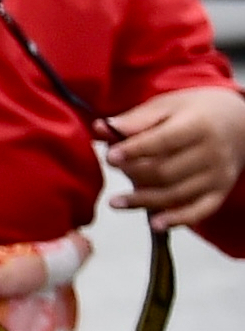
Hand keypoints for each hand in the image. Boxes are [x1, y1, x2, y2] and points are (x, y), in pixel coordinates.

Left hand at [104, 82, 244, 227]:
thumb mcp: (166, 107)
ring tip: (115, 202)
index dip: (134, 150)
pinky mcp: (219, 192)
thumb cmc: (194, 112)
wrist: (240, 122)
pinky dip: (176, 220)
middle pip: (165, 171)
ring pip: (175, 194)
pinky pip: (198, 211)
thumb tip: (99, 128)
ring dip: (143, 201)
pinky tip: (154, 224)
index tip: (110, 156)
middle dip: (134, 174)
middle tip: (115, 170)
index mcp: (197, 125)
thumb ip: (134, 120)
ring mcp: (217, 174)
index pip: (163, 141)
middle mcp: (212, 152)